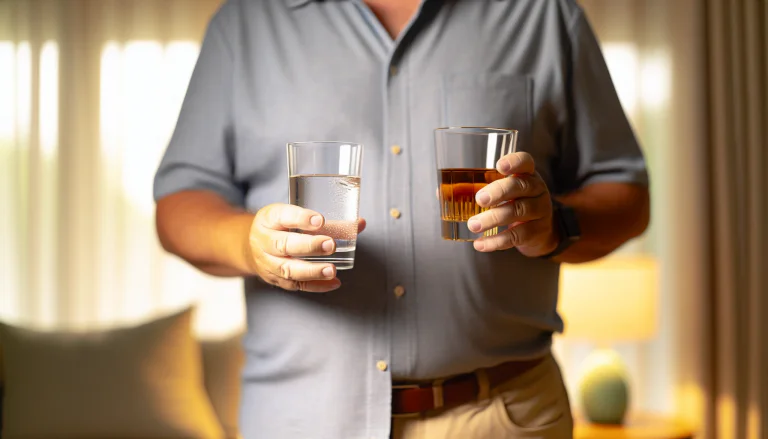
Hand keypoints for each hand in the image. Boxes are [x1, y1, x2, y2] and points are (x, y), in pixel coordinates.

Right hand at [247, 204, 365, 292]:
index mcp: (268, 219)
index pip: (282, 216)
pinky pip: (295, 285)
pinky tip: (333, 283)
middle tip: (330, 245)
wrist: (250, 247)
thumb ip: (325, 220)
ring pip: (288, 269)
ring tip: (332, 270)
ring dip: (312, 271)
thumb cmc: (280, 227)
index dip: (301, 218)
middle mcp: (264, 241)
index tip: (320, 220)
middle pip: (283, 245)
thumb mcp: (292, 215)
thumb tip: (360, 223)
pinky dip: (315, 286)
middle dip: (309, 246)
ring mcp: (268, 263)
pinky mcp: (275, 279)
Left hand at [468, 152, 557, 255]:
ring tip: (473, 225)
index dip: (514, 162)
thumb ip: (475, 189)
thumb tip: (441, 193)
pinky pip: (517, 236)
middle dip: (498, 192)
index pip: (525, 161)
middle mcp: (536, 189)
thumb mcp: (502, 192)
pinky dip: (496, 241)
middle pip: (520, 186)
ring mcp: (539, 210)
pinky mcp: (536, 231)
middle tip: (480, 199)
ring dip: (493, 219)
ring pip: (518, 211)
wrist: (540, 231)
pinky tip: (480, 244)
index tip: (499, 166)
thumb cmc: (514, 203)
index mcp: (526, 173)